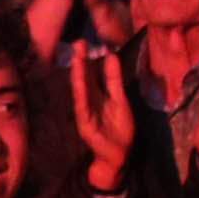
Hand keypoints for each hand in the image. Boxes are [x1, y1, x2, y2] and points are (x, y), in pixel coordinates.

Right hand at [69, 43, 136, 191]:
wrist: (119, 155)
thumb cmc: (120, 129)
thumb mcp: (120, 100)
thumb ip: (114, 80)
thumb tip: (111, 56)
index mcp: (97, 95)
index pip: (91, 74)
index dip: (88, 59)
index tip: (86, 42)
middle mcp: (88, 101)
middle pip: (84, 78)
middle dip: (81, 61)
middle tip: (79, 43)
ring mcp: (85, 112)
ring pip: (81, 90)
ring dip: (78, 74)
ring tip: (77, 58)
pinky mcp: (85, 123)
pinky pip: (83, 105)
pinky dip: (81, 93)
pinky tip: (80, 81)